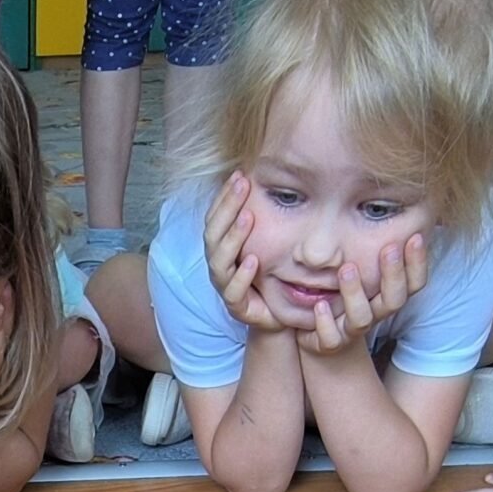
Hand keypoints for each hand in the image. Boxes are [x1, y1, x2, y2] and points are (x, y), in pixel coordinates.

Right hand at [204, 173, 293, 334]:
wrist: (280, 317)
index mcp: (223, 248)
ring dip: (233, 237)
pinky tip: (253, 260)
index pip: (216, 218)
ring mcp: (226, 287)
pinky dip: (242, 276)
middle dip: (228, 207)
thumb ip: (267, 218)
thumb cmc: (273, 277)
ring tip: (248, 217)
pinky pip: (233, 292)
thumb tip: (278, 180)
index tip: (240, 174)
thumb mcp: (271, 243)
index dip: (225, 196)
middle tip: (243, 185)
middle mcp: (220, 266)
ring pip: (219, 262)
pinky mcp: (237, 308)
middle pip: (213, 234)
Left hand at [298, 236, 427, 355]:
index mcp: (386, 296)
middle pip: (394, 300)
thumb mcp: (361, 272)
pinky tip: (320, 305)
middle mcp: (374, 314)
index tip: (415, 237)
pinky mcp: (329, 344)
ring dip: (354, 293)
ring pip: (361, 318)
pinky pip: (331, 339)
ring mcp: (351, 330)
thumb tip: (390, 208)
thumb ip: (373, 248)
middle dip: (393, 275)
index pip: (413, 283)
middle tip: (389, 249)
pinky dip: (325, 323)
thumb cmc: (343, 298)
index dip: (418, 264)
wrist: (320, 338)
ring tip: (346, 269)